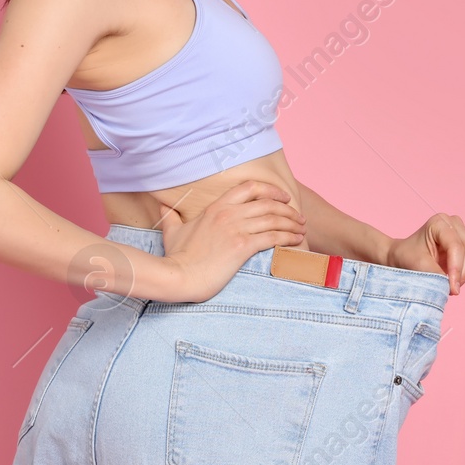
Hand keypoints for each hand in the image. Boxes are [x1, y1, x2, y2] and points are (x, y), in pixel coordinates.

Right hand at [157, 181, 306, 302]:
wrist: (177, 276)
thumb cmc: (176, 257)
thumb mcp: (172, 231)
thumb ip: (171, 216)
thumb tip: (162, 206)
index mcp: (216, 207)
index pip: (249, 188)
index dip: (270, 190)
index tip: (283, 197)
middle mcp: (228, 214)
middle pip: (267, 203)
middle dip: (287, 209)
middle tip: (299, 217)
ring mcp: (236, 229)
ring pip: (273, 219)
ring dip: (292, 223)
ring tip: (302, 230)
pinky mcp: (242, 247)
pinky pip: (273, 237)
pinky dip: (288, 237)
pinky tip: (296, 241)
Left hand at [385, 213, 464, 295]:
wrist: (403, 256)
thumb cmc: (408, 258)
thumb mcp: (417, 267)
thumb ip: (436, 275)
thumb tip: (456, 287)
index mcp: (438, 222)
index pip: (456, 245)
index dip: (457, 269)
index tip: (452, 288)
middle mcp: (454, 222)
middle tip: (454, 287)